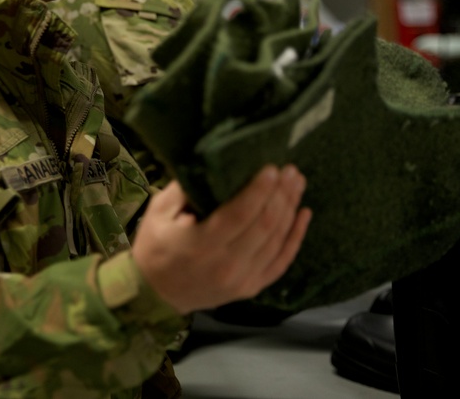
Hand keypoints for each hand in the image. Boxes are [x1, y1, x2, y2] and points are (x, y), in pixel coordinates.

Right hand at [130, 164, 311, 314]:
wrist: (155, 296)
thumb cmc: (155, 248)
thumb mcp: (158, 213)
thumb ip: (184, 189)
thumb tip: (214, 163)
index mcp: (201, 245)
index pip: (239, 214)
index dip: (260, 190)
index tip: (272, 168)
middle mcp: (227, 265)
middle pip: (264, 226)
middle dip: (281, 194)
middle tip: (291, 170)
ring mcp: (243, 280)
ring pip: (276, 241)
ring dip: (290, 209)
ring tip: (298, 183)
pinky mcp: (251, 288)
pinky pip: (281, 262)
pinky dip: (296, 237)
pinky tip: (304, 214)